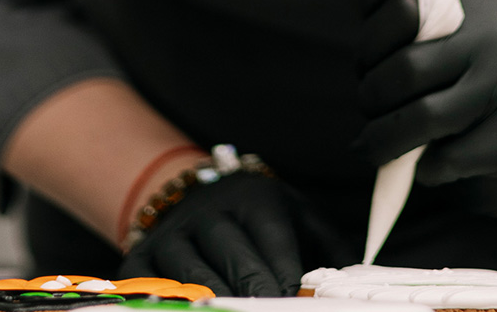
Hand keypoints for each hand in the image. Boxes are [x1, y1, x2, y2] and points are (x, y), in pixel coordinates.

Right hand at [118, 172, 349, 295]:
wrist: (195, 196)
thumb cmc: (260, 219)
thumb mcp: (300, 218)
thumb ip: (329, 249)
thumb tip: (354, 283)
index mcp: (252, 198)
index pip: (270, 237)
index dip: (283, 273)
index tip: (294, 297)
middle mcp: (208, 212)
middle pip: (231, 254)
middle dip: (253, 291)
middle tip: (268, 309)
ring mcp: (171, 235)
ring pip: (191, 275)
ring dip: (214, 301)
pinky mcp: (141, 257)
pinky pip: (146, 286)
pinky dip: (165, 303)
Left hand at [353, 0, 496, 222]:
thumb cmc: (452, 82)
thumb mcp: (420, 39)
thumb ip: (388, 5)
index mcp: (474, 2)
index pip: (402, 8)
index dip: (368, 48)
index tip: (366, 70)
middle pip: (408, 68)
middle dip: (372, 98)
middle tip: (368, 116)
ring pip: (428, 116)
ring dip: (386, 140)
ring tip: (373, 147)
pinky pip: (452, 157)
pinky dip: (426, 167)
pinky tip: (424, 163)